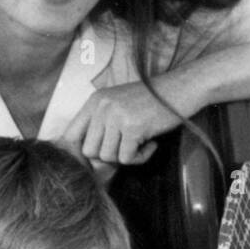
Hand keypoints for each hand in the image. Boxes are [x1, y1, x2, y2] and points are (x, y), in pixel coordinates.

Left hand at [59, 82, 182, 165]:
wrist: (179, 90)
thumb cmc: (151, 101)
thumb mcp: (118, 105)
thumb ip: (100, 123)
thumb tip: (86, 156)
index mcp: (95, 101)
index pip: (70, 134)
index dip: (79, 151)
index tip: (97, 154)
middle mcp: (102, 107)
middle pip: (88, 151)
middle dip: (106, 156)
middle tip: (125, 149)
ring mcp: (116, 116)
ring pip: (107, 157)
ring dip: (126, 157)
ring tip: (140, 144)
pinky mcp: (133, 127)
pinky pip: (127, 158)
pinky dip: (140, 158)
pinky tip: (151, 145)